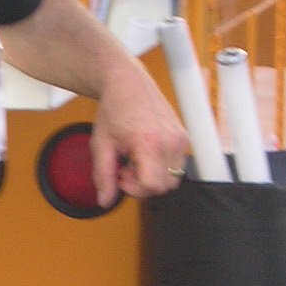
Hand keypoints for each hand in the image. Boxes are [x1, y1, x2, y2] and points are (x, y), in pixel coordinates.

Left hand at [91, 60, 191, 204]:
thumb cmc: (114, 109)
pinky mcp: (185, 138)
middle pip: (163, 187)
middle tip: (125, 166)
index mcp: (150, 142)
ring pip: (172, 179)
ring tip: (135, 159)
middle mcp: (171, 142)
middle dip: (142, 184)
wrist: (128, 84)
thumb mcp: (101, 144)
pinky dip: (161, 167)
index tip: (120, 174)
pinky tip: (145, 153)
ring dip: (153, 177)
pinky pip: (177, 166)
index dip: (133, 188)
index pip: (151, 186)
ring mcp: (181, 140)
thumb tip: (104, 201)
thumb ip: (103, 176)